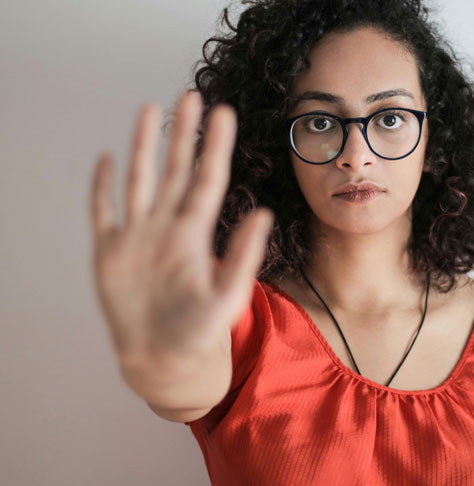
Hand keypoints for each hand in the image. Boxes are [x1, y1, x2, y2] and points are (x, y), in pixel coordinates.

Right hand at [90, 91, 272, 368]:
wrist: (164, 359)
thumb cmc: (200, 331)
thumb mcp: (228, 294)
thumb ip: (243, 255)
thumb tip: (264, 215)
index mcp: (195, 233)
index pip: (207, 179)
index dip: (215, 146)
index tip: (224, 113)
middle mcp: (167, 227)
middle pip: (175, 170)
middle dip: (183, 134)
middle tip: (193, 95)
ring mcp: (137, 237)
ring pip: (140, 180)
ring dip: (144, 146)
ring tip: (150, 110)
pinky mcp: (110, 253)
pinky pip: (104, 212)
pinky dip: (102, 187)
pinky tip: (107, 159)